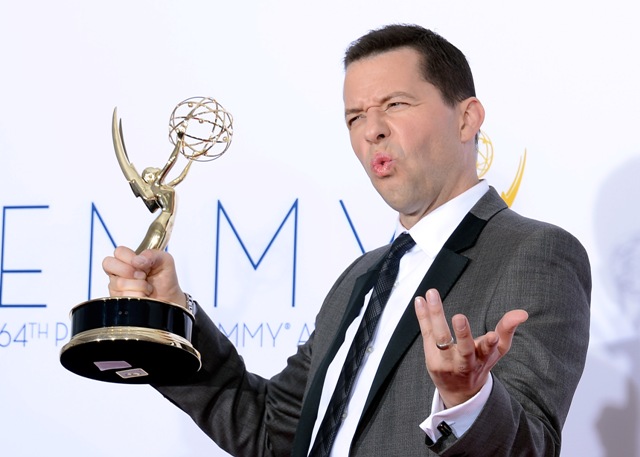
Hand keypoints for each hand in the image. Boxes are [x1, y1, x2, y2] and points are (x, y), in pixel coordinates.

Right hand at [102, 246, 185, 306]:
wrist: (169, 300)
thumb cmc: (165, 280)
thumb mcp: (165, 261)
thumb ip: (152, 254)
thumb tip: (136, 260)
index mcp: (128, 260)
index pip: (118, 252)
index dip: (130, 257)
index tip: (143, 265)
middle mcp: (119, 272)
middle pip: (109, 264)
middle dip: (129, 271)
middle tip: (143, 276)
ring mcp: (116, 287)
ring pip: (119, 282)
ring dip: (139, 286)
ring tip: (147, 288)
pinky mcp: (118, 300)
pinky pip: (124, 296)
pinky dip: (138, 296)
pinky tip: (144, 296)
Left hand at [414, 288, 527, 407]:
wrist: (459, 391)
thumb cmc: (480, 364)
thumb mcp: (497, 351)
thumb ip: (507, 329)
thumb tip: (522, 313)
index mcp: (484, 359)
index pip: (489, 351)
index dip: (490, 344)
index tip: (492, 337)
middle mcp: (465, 363)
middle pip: (464, 349)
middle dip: (463, 334)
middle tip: (460, 317)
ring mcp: (446, 362)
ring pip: (441, 339)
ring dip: (436, 316)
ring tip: (432, 295)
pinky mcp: (431, 359)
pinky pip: (427, 334)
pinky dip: (423, 316)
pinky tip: (420, 301)